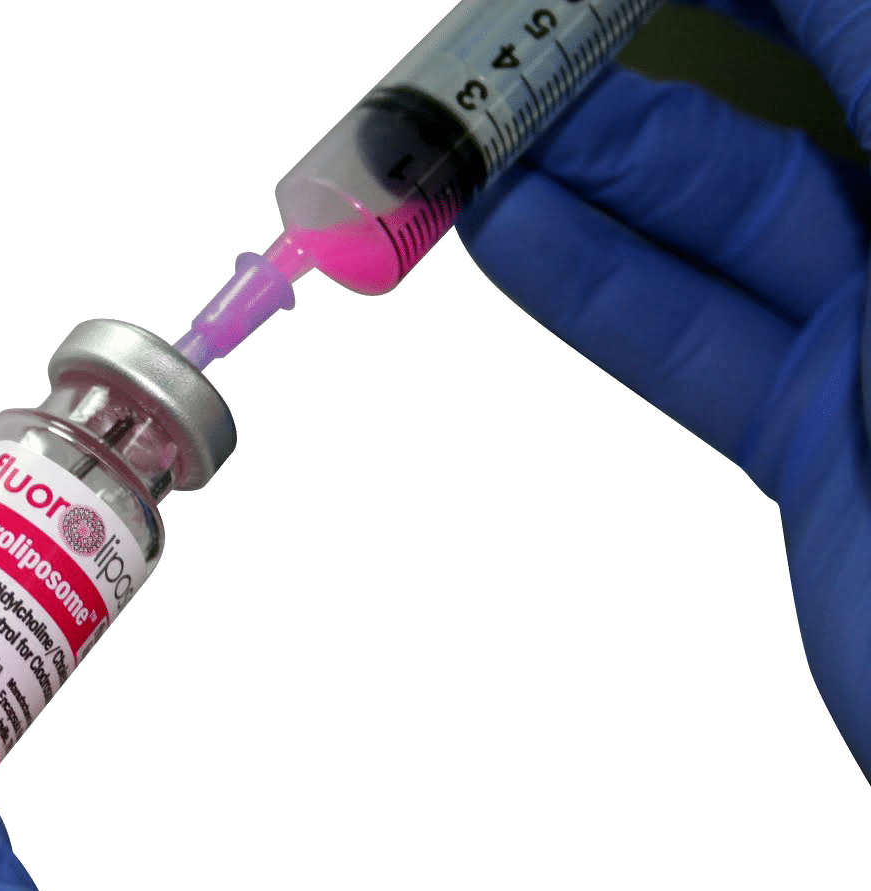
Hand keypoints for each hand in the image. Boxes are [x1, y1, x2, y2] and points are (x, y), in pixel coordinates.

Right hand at [456, 0, 870, 779]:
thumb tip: (811, 18)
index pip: (858, 23)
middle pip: (786, 101)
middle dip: (642, 55)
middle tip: (524, 32)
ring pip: (721, 216)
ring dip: (588, 166)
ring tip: (474, 126)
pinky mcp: (817, 432)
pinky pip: (691, 337)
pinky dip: (594, 286)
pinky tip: (506, 232)